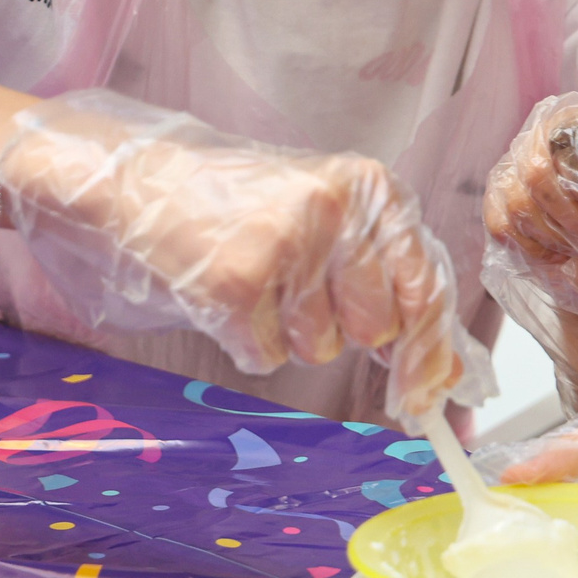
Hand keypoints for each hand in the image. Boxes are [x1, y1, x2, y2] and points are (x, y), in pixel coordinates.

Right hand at [0, 90, 475, 426]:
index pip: (428, 288)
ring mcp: (287, 246)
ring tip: (256, 278)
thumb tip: (439, 370)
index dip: (430, 353)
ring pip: (321, 349)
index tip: (425, 394)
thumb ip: (388, 278)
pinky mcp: (238, 283)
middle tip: (297, 292)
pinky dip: (247, 341)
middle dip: (343, 331)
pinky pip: (267, 357)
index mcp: (374, 188)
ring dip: (289, 333)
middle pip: (376, 330)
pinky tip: (226, 293)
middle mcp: (338, 212)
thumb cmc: (241, 205)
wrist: (138, 184)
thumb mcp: (330, 219)